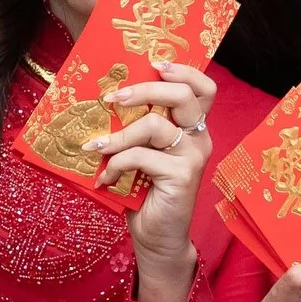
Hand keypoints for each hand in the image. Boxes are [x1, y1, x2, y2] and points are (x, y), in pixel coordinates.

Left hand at [102, 64, 215, 301]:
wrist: (155, 238)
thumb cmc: (144, 192)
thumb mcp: (141, 151)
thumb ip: (137, 126)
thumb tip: (104, 97)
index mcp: (193, 126)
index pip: (203, 87)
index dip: (183, 70)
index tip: (153, 63)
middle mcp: (199, 137)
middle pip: (183, 95)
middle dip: (144, 90)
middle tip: (112, 98)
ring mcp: (193, 157)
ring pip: (155, 125)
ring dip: (118, 135)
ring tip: (96, 147)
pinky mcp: (182, 177)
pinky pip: (142, 156)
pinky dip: (116, 164)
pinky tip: (104, 178)